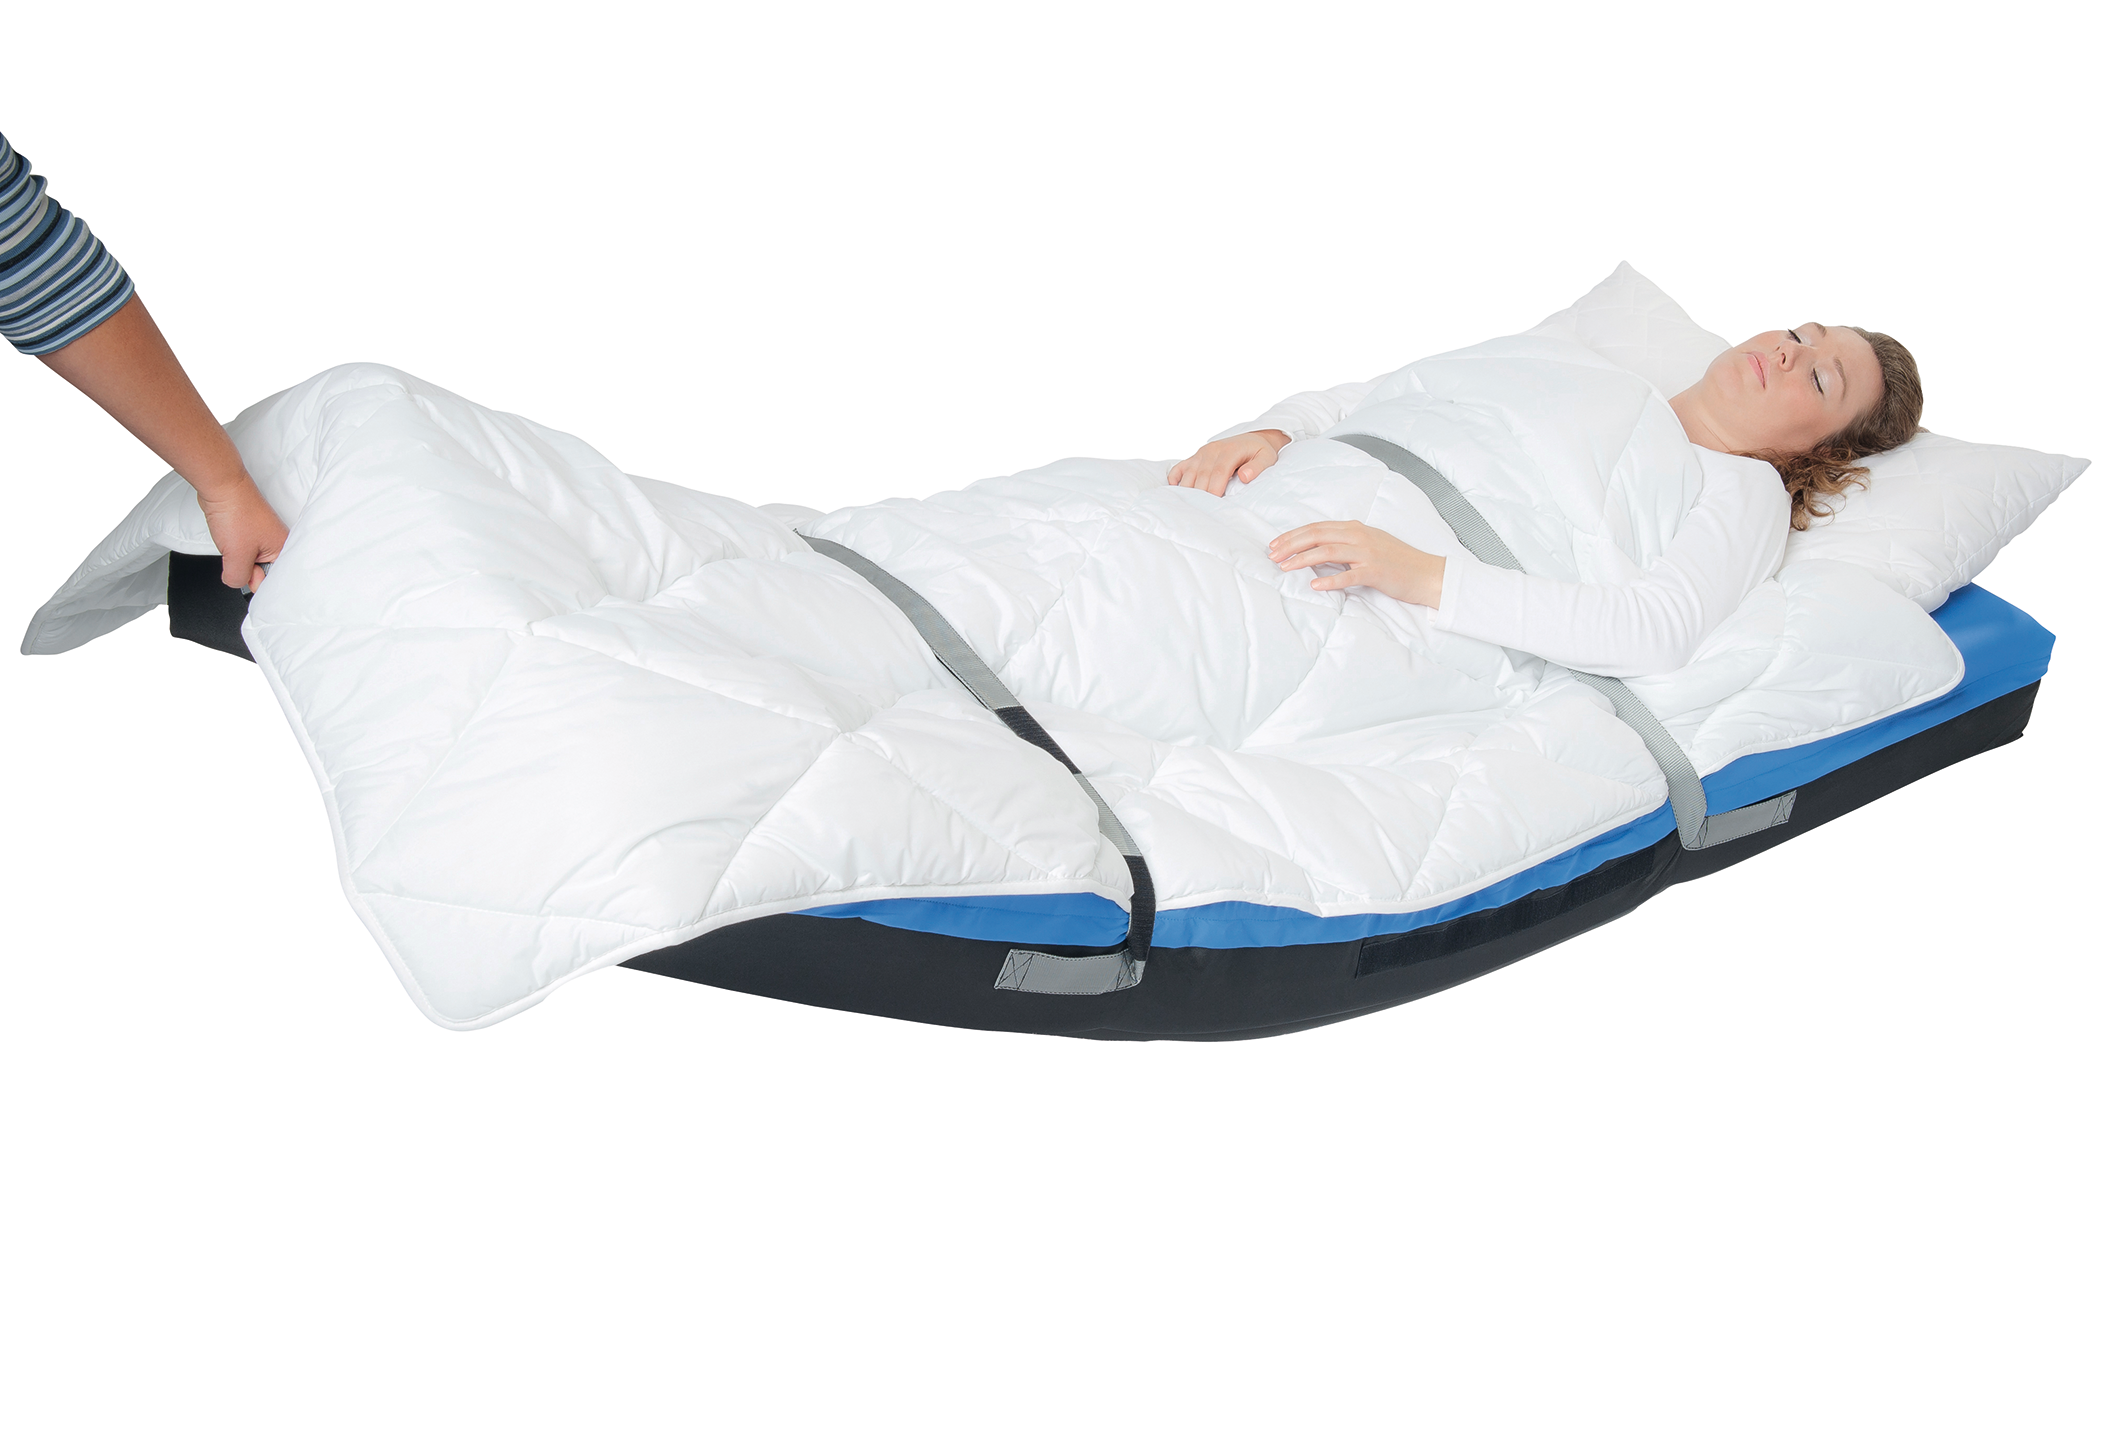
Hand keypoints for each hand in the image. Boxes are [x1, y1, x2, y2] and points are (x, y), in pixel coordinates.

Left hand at [197, 476, 287, 590]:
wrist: (221, 486)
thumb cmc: (236, 513)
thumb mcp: (236, 557)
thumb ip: (238, 579)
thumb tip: (237, 582)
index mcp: (284, 549)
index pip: (275, 581)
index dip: (257, 583)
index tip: (246, 578)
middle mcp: (278, 543)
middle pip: (263, 572)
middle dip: (247, 570)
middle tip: (238, 557)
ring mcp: (264, 536)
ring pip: (251, 561)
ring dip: (238, 558)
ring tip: (233, 543)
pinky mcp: (251, 531)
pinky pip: (243, 551)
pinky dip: (233, 549)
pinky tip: (229, 540)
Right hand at [1166, 430, 1288, 496]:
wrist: (1253, 438)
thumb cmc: (1260, 452)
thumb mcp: (1267, 457)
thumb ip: (1258, 467)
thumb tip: (1244, 477)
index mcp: (1230, 451)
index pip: (1218, 473)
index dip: (1214, 491)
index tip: (1215, 507)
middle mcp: (1212, 450)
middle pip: (1202, 476)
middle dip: (1201, 496)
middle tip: (1202, 513)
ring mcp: (1202, 453)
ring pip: (1189, 474)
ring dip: (1188, 491)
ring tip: (1190, 508)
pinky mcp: (1195, 457)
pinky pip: (1179, 468)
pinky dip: (1174, 479)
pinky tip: (1176, 491)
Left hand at [1268, 520, 1445, 607]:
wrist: (1426, 573)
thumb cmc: (1396, 561)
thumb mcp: (1369, 545)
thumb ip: (1345, 544)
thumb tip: (1317, 551)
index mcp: (1355, 528)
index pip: (1317, 527)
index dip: (1293, 535)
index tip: (1275, 544)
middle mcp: (1359, 536)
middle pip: (1317, 535)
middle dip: (1291, 544)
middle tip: (1272, 555)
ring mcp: (1368, 553)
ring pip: (1328, 551)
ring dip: (1303, 559)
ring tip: (1285, 567)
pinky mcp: (1375, 571)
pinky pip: (1349, 575)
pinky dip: (1330, 579)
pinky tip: (1315, 585)